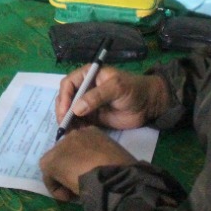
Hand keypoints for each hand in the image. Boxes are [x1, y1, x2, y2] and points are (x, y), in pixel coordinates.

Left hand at [39, 126, 135, 200]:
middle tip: (81, 184)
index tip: (91, 175)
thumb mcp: (114, 159)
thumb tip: (97, 169)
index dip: (83, 163)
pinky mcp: (51, 161)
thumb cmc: (121, 172)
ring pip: (57, 165)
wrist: (113, 179)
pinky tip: (69, 196)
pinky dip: (56, 189)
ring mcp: (60, 146)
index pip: (80, 147)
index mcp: (92, 132)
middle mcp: (74, 134)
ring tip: (76, 192)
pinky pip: (49, 178)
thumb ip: (102, 158)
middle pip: (66, 155)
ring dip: (64, 179)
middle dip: (71, 170)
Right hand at [54, 66, 168, 130]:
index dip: (64, 97)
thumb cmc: (133, 89)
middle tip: (64, 124)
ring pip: (70, 112)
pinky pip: (79, 122)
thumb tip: (76, 109)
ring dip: (67, 121)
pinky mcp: (93, 117)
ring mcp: (87, 103)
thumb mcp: (116, 88)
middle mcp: (84, 88)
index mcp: (88, 75)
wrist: (148, 104)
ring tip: (68, 132)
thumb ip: (97, 96)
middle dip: (62, 111)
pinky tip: (75, 135)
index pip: (68, 84)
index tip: (65, 112)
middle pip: (66, 98)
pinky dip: (75, 128)